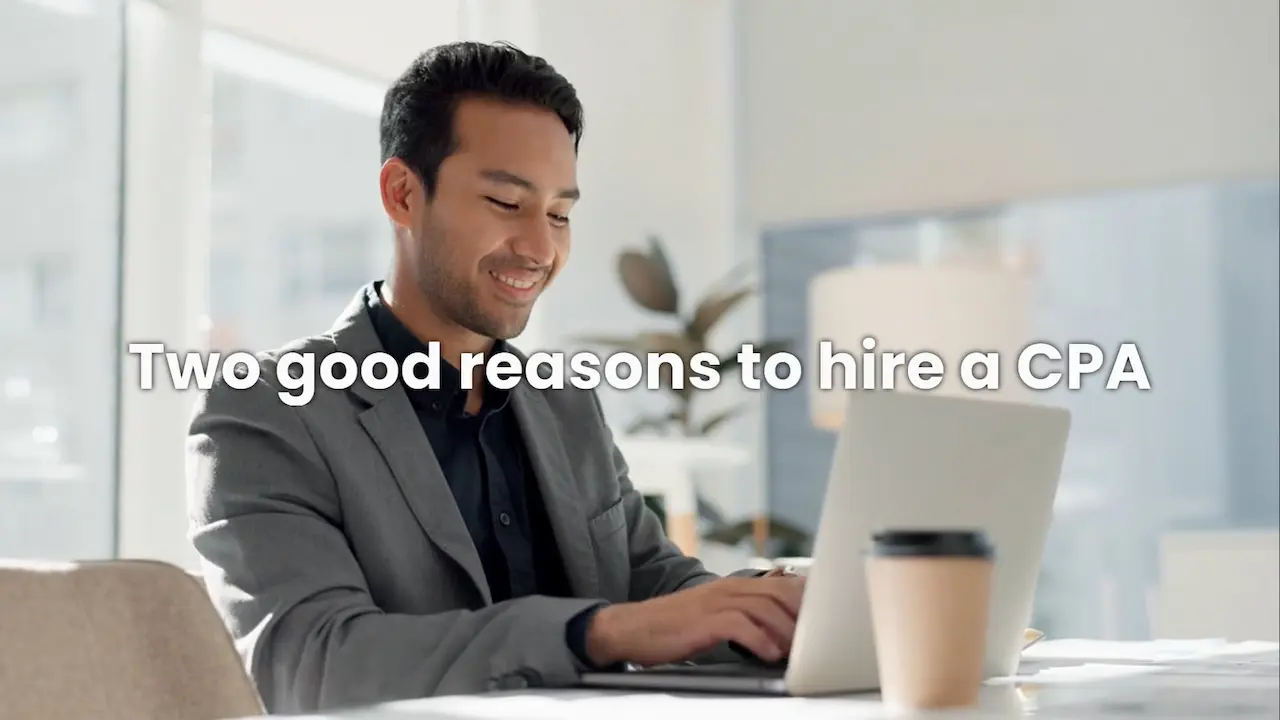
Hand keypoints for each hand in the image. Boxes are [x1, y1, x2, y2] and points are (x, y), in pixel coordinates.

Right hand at [584, 575, 805, 666]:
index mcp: (732, 586)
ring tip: (798, 652)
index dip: (805, 600)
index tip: (824, 617)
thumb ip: (742, 615)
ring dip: (786, 631)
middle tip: (818, 638)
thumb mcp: (711, 615)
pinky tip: (770, 655)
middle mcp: (727, 589)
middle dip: (803, 615)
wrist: (632, 628)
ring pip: (764, 608)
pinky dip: (760, 640)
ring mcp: (715, 602)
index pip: (780, 584)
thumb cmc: (673, 626)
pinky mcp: (703, 621)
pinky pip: (740, 625)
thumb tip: (776, 631)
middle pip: (778, 592)